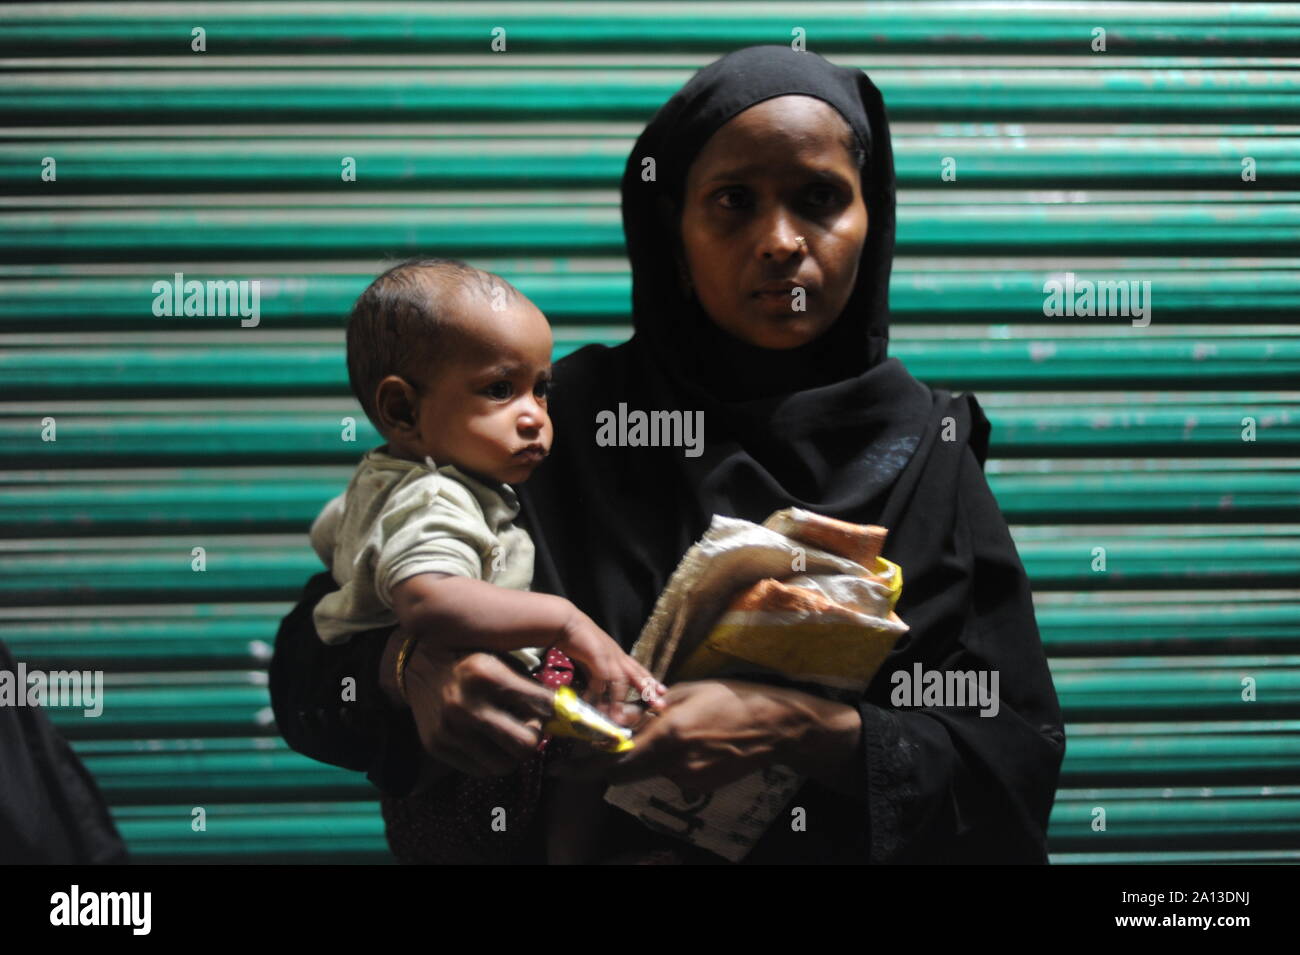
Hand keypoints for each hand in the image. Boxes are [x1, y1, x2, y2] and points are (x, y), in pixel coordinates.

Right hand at [400, 635, 556, 777]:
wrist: (418, 666)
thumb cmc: (470, 661)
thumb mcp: (500, 660)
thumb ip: (528, 685)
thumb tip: (563, 712)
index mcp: (486, 674)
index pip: (541, 704)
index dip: (555, 710)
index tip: (554, 710)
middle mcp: (466, 703)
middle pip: (526, 743)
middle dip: (535, 736)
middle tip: (531, 725)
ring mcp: (450, 729)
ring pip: (506, 764)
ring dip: (514, 752)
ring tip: (510, 734)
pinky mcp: (437, 746)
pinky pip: (481, 770)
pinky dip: (493, 759)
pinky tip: (490, 741)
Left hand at [548, 679, 805, 791]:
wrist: (779, 727)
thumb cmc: (735, 698)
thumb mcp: (688, 691)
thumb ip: (651, 708)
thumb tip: (620, 716)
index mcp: (669, 734)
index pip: (615, 757)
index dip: (585, 764)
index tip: (561, 764)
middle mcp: (675, 763)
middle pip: (625, 772)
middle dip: (602, 765)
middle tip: (582, 756)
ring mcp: (689, 779)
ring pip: (648, 772)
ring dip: (638, 759)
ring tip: (646, 737)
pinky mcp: (702, 786)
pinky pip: (671, 774)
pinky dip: (664, 762)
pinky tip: (682, 743)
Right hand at [553, 607, 666, 722]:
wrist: (567, 623)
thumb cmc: (580, 640)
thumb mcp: (594, 659)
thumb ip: (598, 674)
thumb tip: (600, 691)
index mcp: (618, 656)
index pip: (638, 669)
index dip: (650, 680)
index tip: (662, 691)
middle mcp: (617, 656)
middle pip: (637, 674)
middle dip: (648, 691)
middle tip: (659, 704)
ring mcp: (608, 655)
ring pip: (621, 680)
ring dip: (619, 700)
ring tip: (618, 718)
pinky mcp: (597, 655)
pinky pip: (601, 677)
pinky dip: (599, 691)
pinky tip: (596, 702)